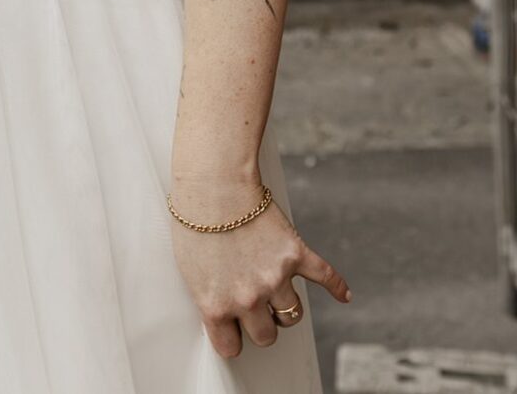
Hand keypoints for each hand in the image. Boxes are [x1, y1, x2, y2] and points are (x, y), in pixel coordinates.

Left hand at [170, 181, 349, 358]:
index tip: (231, 330)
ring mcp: (275, 278)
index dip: (232, 337)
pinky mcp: (296, 257)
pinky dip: (337, 287)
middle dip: (260, 324)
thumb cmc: (192, 223)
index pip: (231, 347)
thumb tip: (222, 316)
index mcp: (216, 305)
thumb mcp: (187, 270)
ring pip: (291, 315)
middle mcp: (248, 298)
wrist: (211, 185)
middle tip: (252, 307)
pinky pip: (326, 278)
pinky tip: (343, 295)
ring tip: (273, 292)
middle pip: (266, 335)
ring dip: (284, 307)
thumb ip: (209, 297)